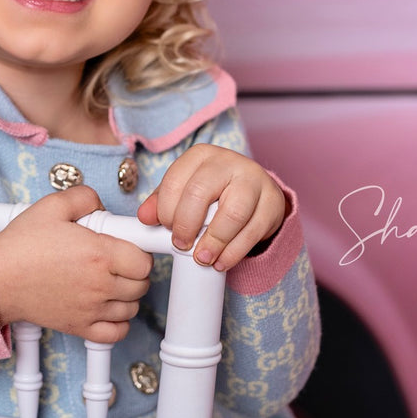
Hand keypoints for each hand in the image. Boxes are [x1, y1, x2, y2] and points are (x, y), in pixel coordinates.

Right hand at [0, 184, 152, 342]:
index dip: (139, 251)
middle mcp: (99, 284)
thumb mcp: (52, 206)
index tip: (129, 247)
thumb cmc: (20, 246)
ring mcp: (91, 309)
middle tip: (117, 261)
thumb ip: (84, 197)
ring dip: (127, 295)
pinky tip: (108, 308)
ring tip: (110, 282)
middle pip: (141, 284)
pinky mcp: (79, 327)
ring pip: (132, 308)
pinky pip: (116, 333)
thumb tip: (101, 205)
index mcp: (99, 254)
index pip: (144, 260)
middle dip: (134, 271)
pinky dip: (118, 322)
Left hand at [136, 145, 285, 271]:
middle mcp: (228, 162)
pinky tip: (222, 262)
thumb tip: (144, 217)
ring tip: (203, 258)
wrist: (256, 194)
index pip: (175, 180)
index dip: (166, 211)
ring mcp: (254, 180)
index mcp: (201, 155)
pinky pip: (253, 231)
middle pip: (200, 193)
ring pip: (231, 213)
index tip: (165, 230)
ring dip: (213, 242)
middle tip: (181, 246)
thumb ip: (162, 203)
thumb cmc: (214, 193)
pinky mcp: (272, 203)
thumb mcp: (185, 191)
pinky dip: (234, 252)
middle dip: (186, 226)